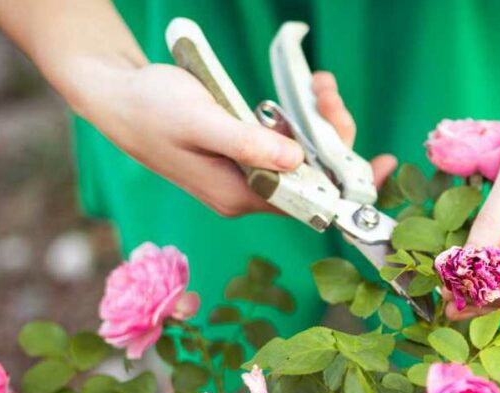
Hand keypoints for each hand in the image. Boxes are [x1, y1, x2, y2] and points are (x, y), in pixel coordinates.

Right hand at [76, 64, 395, 214]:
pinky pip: (289, 142)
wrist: (117, 97)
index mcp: (240, 196)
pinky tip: (308, 91)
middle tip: (328, 93)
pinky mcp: (247, 153)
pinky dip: (303, 118)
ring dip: (320, 121)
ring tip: (319, 84)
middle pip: (314, 176)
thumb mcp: (201, 122)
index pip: (310, 202)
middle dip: (332, 136)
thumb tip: (297, 162)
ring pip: (305, 156)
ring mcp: (248, 173)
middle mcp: (249, 192)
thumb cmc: (152, 109)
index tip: (382, 166)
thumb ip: (248, 144)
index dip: (348, 186)